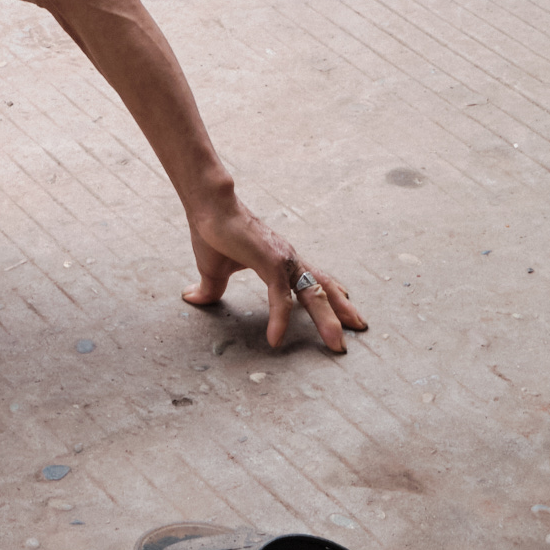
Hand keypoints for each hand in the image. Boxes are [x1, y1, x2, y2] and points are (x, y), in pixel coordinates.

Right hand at [182, 189, 366, 352]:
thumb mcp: (214, 269)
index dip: (332, 295)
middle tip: (359, 330)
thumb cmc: (213, 231)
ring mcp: (282, 260)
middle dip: (342, 312)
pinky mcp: (269, 262)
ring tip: (338, 343)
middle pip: (323, 290)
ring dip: (328, 320)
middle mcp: (289, 260)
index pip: (315, 279)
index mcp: (281, 260)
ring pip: (313, 295)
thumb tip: (191, 298)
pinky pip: (280, 298)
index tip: (347, 311)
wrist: (208, 205)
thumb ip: (211, 288)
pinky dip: (280, 319)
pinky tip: (275, 339)